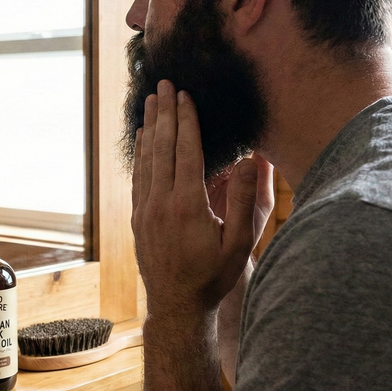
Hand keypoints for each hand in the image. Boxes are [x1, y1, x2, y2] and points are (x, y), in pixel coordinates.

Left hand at [131, 80, 269, 316]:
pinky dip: (141, 152)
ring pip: (146, 159)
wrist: (177, 306)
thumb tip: (253, 160)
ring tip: (150, 100)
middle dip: (164, 113)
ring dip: (149, 126)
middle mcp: (161, 203)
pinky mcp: (138, 218)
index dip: (186, 121)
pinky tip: (144, 137)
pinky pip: (138, 176)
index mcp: (188, 205)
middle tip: (165, 84)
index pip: (186, 151)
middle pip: (162, 147)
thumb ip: (247, 201)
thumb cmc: (214, 277)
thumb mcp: (239, 243)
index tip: (185, 95)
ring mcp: (145, 210)